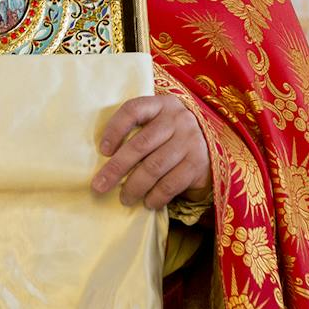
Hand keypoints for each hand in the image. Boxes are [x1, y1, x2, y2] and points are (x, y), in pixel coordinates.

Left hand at [91, 94, 210, 208]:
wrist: (209, 148)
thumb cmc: (170, 136)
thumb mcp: (156, 123)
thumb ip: (136, 131)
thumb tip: (104, 160)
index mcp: (161, 105)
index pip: (133, 110)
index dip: (115, 129)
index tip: (102, 151)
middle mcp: (177, 119)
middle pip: (140, 144)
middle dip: (117, 168)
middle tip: (100, 185)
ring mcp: (190, 141)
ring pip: (154, 167)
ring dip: (134, 186)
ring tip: (124, 198)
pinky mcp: (198, 163)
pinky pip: (171, 183)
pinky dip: (156, 196)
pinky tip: (147, 203)